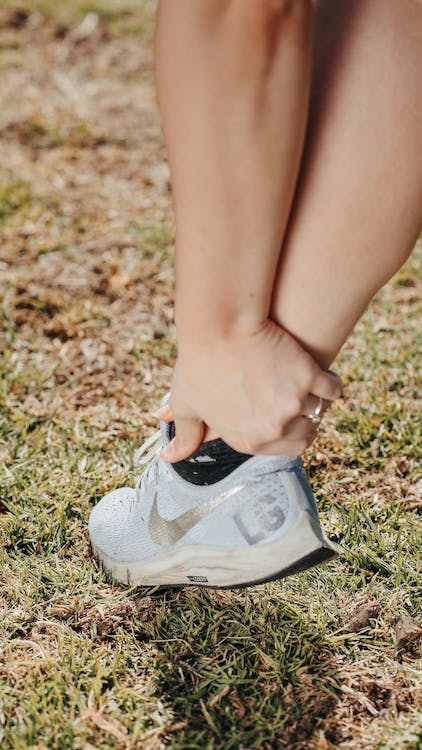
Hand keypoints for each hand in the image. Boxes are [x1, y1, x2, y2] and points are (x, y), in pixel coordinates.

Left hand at [157, 319, 341, 460]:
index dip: (287, 432)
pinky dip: (331, 383)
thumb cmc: (198, 363)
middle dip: (305, 421)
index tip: (286, 418)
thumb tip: (168, 456)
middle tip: (300, 404)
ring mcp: (292, 404)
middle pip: (306, 433)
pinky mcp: (308, 377)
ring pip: (317, 410)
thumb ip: (185, 436)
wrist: (219, 325)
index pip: (285, 449)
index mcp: (248, 440)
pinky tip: (324, 376)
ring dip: (315, 400)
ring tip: (309, 387)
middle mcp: (273, 429)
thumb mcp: (188, 404)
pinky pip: (332, 389)